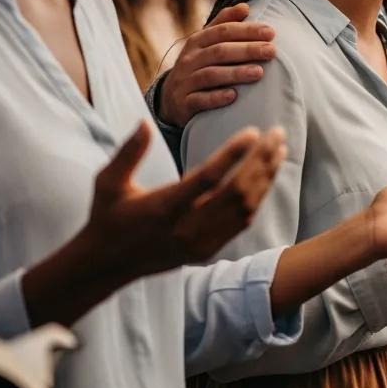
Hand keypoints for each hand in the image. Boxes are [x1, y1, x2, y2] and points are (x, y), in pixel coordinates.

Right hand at [83, 121, 285, 280]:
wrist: (107, 265)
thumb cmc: (108, 216)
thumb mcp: (108, 182)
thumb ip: (128, 153)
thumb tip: (144, 122)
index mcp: (163, 208)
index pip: (208, 177)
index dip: (233, 153)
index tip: (253, 130)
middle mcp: (186, 228)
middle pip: (236, 191)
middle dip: (261, 160)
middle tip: (277, 133)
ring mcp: (199, 242)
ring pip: (245, 207)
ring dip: (266, 177)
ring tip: (279, 150)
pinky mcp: (206, 250)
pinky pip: (241, 222)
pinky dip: (258, 197)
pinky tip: (266, 175)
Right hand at [157, 3, 275, 126]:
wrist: (171, 98)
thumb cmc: (198, 65)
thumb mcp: (206, 42)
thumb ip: (224, 23)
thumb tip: (245, 6)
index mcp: (197, 41)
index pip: (223, 31)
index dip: (247, 30)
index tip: (271, 32)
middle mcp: (189, 59)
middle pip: (219, 51)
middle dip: (247, 50)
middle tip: (271, 51)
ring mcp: (185, 81)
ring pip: (211, 75)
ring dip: (236, 73)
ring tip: (259, 72)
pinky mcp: (183, 103)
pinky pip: (199, 99)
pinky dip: (216, 97)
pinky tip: (234, 95)